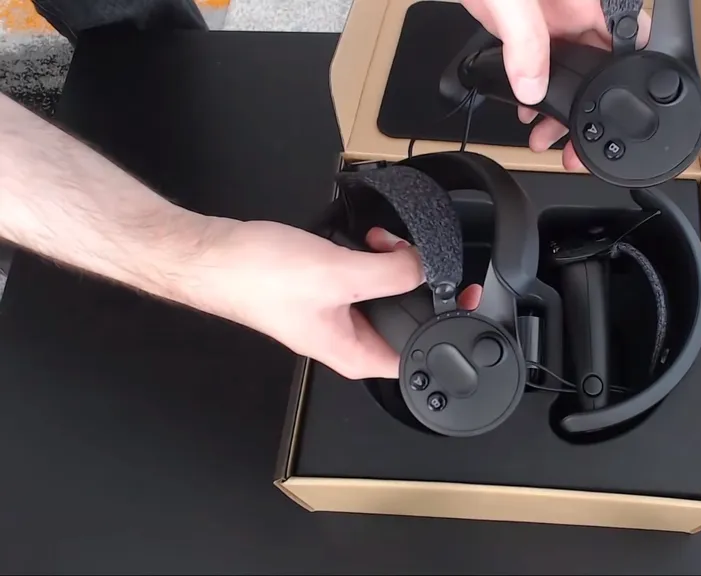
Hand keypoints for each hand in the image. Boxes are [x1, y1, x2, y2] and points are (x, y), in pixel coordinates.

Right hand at [202, 221, 480, 379]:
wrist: (211, 254)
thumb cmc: (256, 277)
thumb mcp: (338, 273)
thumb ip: (391, 273)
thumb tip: (425, 265)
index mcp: (354, 354)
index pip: (418, 358)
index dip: (447, 332)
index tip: (464, 303)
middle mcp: (348, 339)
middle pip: (407, 321)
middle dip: (422, 289)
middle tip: (424, 261)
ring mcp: (336, 313)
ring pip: (388, 295)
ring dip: (397, 267)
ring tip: (388, 246)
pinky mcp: (326, 288)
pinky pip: (366, 276)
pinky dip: (375, 256)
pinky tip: (369, 240)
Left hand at [460, 0, 649, 170]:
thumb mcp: (511, 2)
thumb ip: (525, 41)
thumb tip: (533, 86)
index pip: (629, 36)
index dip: (629, 73)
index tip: (619, 106)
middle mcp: (574, 9)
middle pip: (598, 63)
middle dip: (588, 104)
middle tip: (577, 140)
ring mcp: (549, 19)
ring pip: (568, 69)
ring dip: (559, 104)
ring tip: (547, 135)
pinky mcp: (523, 26)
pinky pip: (538, 64)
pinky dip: (534, 90)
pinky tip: (526, 108)